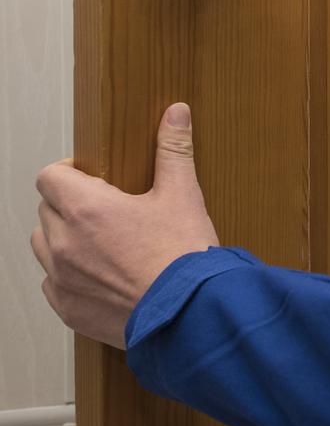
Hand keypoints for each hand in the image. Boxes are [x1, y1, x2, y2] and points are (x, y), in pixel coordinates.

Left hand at [30, 103, 219, 349]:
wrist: (190, 314)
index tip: (93, 176)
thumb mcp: (183, 194)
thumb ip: (173, 149)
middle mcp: (64, 243)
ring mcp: (62, 279)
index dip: (69, 172)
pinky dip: (68, 275)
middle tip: (107, 209)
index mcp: (86, 209)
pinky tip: (102, 274)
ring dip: (63, 239)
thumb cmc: (184, 255)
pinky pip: (52, 283)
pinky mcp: (68, 309)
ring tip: (101, 242)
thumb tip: (176, 112)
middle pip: (46, 210)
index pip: (49, 176)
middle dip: (70, 205)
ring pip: (43, 246)